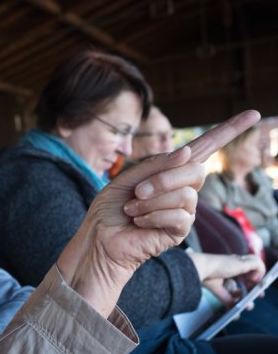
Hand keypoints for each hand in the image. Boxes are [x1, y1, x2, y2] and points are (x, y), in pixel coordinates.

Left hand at [57, 110, 260, 316]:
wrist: (99, 238)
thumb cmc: (110, 209)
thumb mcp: (127, 178)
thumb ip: (155, 165)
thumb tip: (187, 151)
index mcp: (170, 170)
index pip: (205, 147)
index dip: (228, 130)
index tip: (254, 115)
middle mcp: (183, 188)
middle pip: (196, 170)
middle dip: (163, 179)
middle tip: (137, 192)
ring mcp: (184, 210)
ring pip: (185, 195)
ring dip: (152, 201)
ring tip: (131, 210)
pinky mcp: (180, 231)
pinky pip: (180, 216)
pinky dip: (153, 216)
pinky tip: (139, 222)